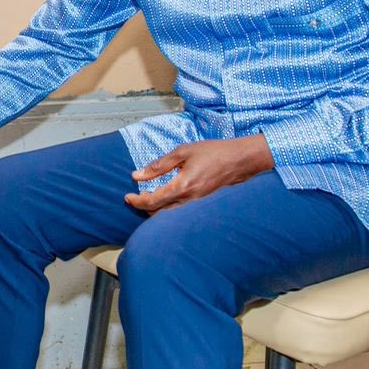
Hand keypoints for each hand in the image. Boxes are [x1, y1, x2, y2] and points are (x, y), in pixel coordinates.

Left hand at [125, 135, 273, 214]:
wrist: (242, 160)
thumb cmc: (214, 152)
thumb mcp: (183, 152)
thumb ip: (158, 165)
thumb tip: (136, 175)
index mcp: (182, 186)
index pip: (152, 201)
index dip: (136, 201)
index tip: (127, 197)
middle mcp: (190, 200)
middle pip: (158, 213)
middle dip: (143, 207)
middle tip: (134, 197)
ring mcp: (198, 205)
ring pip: (170, 216)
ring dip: (155, 210)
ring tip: (148, 197)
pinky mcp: (204, 205)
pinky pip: (181, 213)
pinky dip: (168, 209)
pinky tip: (166, 198)